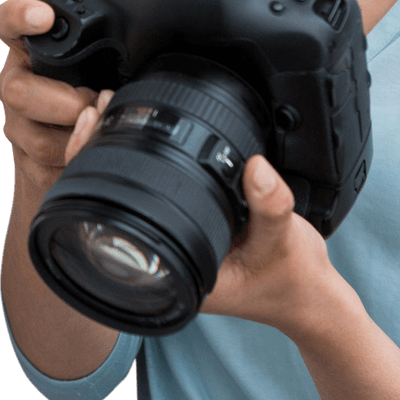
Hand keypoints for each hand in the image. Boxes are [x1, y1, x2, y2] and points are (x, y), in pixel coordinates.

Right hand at [0, 0, 108, 193]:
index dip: (20, 16)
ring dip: (77, 138)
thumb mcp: (104, 64)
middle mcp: (17, 82)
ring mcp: (17, 122)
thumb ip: (112, 53)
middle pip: (17, 91)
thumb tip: (150, 51)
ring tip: (103, 127)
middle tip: (97, 102)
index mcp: (34, 48)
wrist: (75, 145)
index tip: (43, 16)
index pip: (9, 23)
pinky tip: (93, 152)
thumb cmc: (97, 91)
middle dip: (64, 102)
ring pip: (36, 138)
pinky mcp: (25, 159)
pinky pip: (47, 169)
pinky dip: (76, 162)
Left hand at [67, 102, 351, 340]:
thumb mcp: (283, 241)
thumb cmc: (290, 278)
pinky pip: (156, 190)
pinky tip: (143, 133)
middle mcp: (164, 257)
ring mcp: (174, 240)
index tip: (94, 130)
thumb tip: (256, 167)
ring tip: (109, 110)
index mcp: (172, 272)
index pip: (111, 222)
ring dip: (114, 154)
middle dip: (94, 154)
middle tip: (98, 107)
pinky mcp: (190, 224)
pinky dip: (144, 161)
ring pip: (126, 195)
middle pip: (108, 203)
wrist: (308, 292)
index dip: (91, 175)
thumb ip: (271, 206)